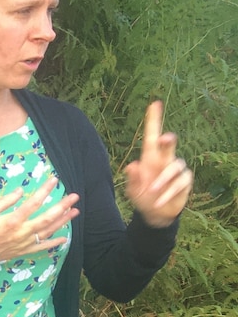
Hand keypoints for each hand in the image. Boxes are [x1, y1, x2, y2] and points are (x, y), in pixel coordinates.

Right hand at [0, 175, 80, 275]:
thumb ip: (5, 201)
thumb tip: (21, 192)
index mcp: (12, 221)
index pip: (33, 203)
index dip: (45, 191)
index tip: (55, 181)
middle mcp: (21, 232)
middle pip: (47, 218)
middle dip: (62, 206)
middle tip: (74, 197)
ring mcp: (24, 244)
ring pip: (48, 232)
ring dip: (63, 221)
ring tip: (75, 212)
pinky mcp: (23, 251)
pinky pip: (42, 247)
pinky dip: (54, 242)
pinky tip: (65, 237)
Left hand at [124, 100, 192, 227]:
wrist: (155, 213)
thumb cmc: (143, 196)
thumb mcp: (133, 190)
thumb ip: (132, 179)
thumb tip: (131, 166)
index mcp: (150, 158)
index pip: (151, 137)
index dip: (153, 120)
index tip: (154, 104)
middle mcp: (165, 160)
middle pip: (169, 145)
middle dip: (168, 141)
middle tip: (165, 138)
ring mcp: (176, 170)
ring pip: (174, 167)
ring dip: (162, 180)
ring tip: (151, 191)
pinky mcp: (185, 181)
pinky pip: (179, 184)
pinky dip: (168, 193)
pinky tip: (159, 201)